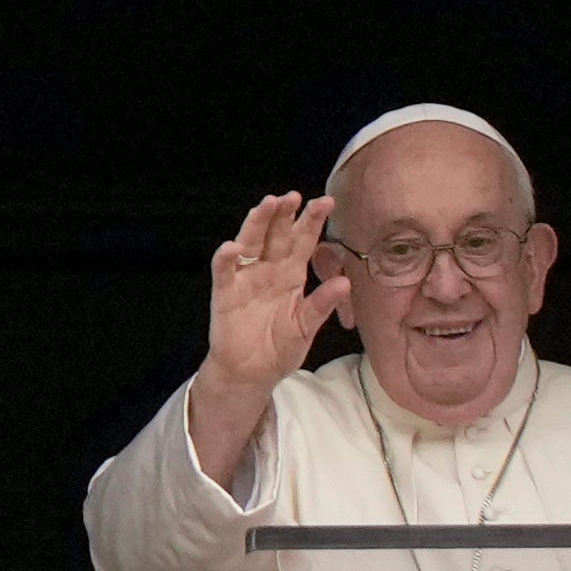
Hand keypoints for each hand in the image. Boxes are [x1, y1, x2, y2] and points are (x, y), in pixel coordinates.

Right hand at [190, 192, 348, 485]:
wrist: (252, 373)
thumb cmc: (280, 348)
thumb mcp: (306, 327)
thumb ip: (322, 305)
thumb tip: (345, 282)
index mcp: (291, 274)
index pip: (304, 241)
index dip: (313, 221)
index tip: (327, 201)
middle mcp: (269, 269)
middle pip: (276, 234)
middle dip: (284, 214)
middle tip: (293, 196)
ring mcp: (246, 278)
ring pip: (251, 242)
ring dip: (258, 223)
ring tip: (268, 204)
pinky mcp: (226, 293)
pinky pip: (225, 271)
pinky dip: (226, 258)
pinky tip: (233, 246)